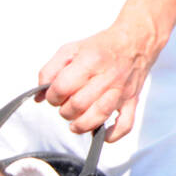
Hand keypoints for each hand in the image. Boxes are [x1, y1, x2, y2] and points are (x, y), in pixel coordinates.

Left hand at [35, 19, 160, 141]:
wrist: (136, 41)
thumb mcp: (70, 50)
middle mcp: (108, 76)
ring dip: (81, 125)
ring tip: (75, 122)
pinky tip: (100, 132)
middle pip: (78, 105)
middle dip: (64, 111)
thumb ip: (49, 71)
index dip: (52, 96)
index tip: (54, 95)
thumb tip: (38, 96)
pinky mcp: (132, 101)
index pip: (62, 87)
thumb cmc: (100, 48)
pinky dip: (111, 134)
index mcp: (91, 61)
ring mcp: (121, 91)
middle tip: (66, 105)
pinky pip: (125, 125)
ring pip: (98, 117)